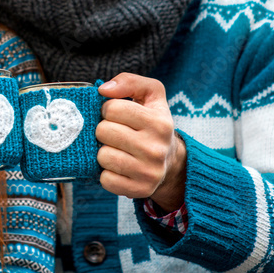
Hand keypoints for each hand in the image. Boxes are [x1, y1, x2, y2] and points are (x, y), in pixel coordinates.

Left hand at [96, 73, 185, 211]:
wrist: (170, 162)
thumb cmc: (152, 123)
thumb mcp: (150, 95)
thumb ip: (129, 82)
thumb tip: (103, 89)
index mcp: (160, 122)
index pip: (112, 108)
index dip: (108, 109)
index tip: (116, 115)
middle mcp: (156, 149)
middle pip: (104, 132)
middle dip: (104, 130)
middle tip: (115, 133)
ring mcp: (149, 172)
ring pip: (102, 156)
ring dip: (104, 151)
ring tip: (117, 149)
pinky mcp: (139, 190)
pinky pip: (105, 180)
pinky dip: (106, 172)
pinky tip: (118, 167)